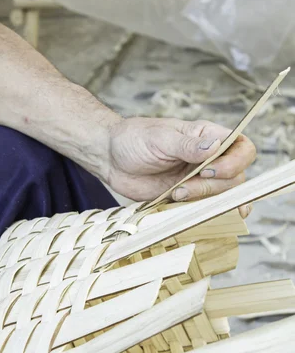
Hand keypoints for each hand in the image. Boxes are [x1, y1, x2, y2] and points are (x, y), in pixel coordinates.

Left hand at [107, 117, 255, 217]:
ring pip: (222, 196)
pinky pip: (204, 208)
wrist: (111, 158)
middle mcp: (209, 159)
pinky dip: (203, 214)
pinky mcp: (186, 197)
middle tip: (184, 186)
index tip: (209, 169)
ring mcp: (199, 180)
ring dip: (204, 199)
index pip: (242, 148)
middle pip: (236, 177)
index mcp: (208, 137)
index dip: (235, 162)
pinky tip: (198, 216)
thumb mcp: (160, 138)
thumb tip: (216, 147)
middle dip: (213, 186)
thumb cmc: (134, 139)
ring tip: (176, 194)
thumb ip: (188, 146)